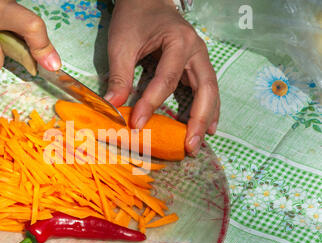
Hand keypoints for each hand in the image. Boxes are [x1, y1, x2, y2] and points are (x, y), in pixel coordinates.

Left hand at [105, 0, 219, 155]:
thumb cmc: (134, 18)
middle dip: (198, 119)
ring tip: (198, 142)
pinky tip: (204, 127)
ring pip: (211, 91)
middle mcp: (196, 50)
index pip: (166, 79)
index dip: (151, 104)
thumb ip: (119, 76)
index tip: (136, 124)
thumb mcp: (122, 44)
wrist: (147, 0)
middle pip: (205, 88)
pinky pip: (206, 89)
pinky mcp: (196, 65)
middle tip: (189, 146)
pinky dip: (207, 109)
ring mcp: (199, 58)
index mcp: (178, 41)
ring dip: (207, 117)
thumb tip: (112, 107)